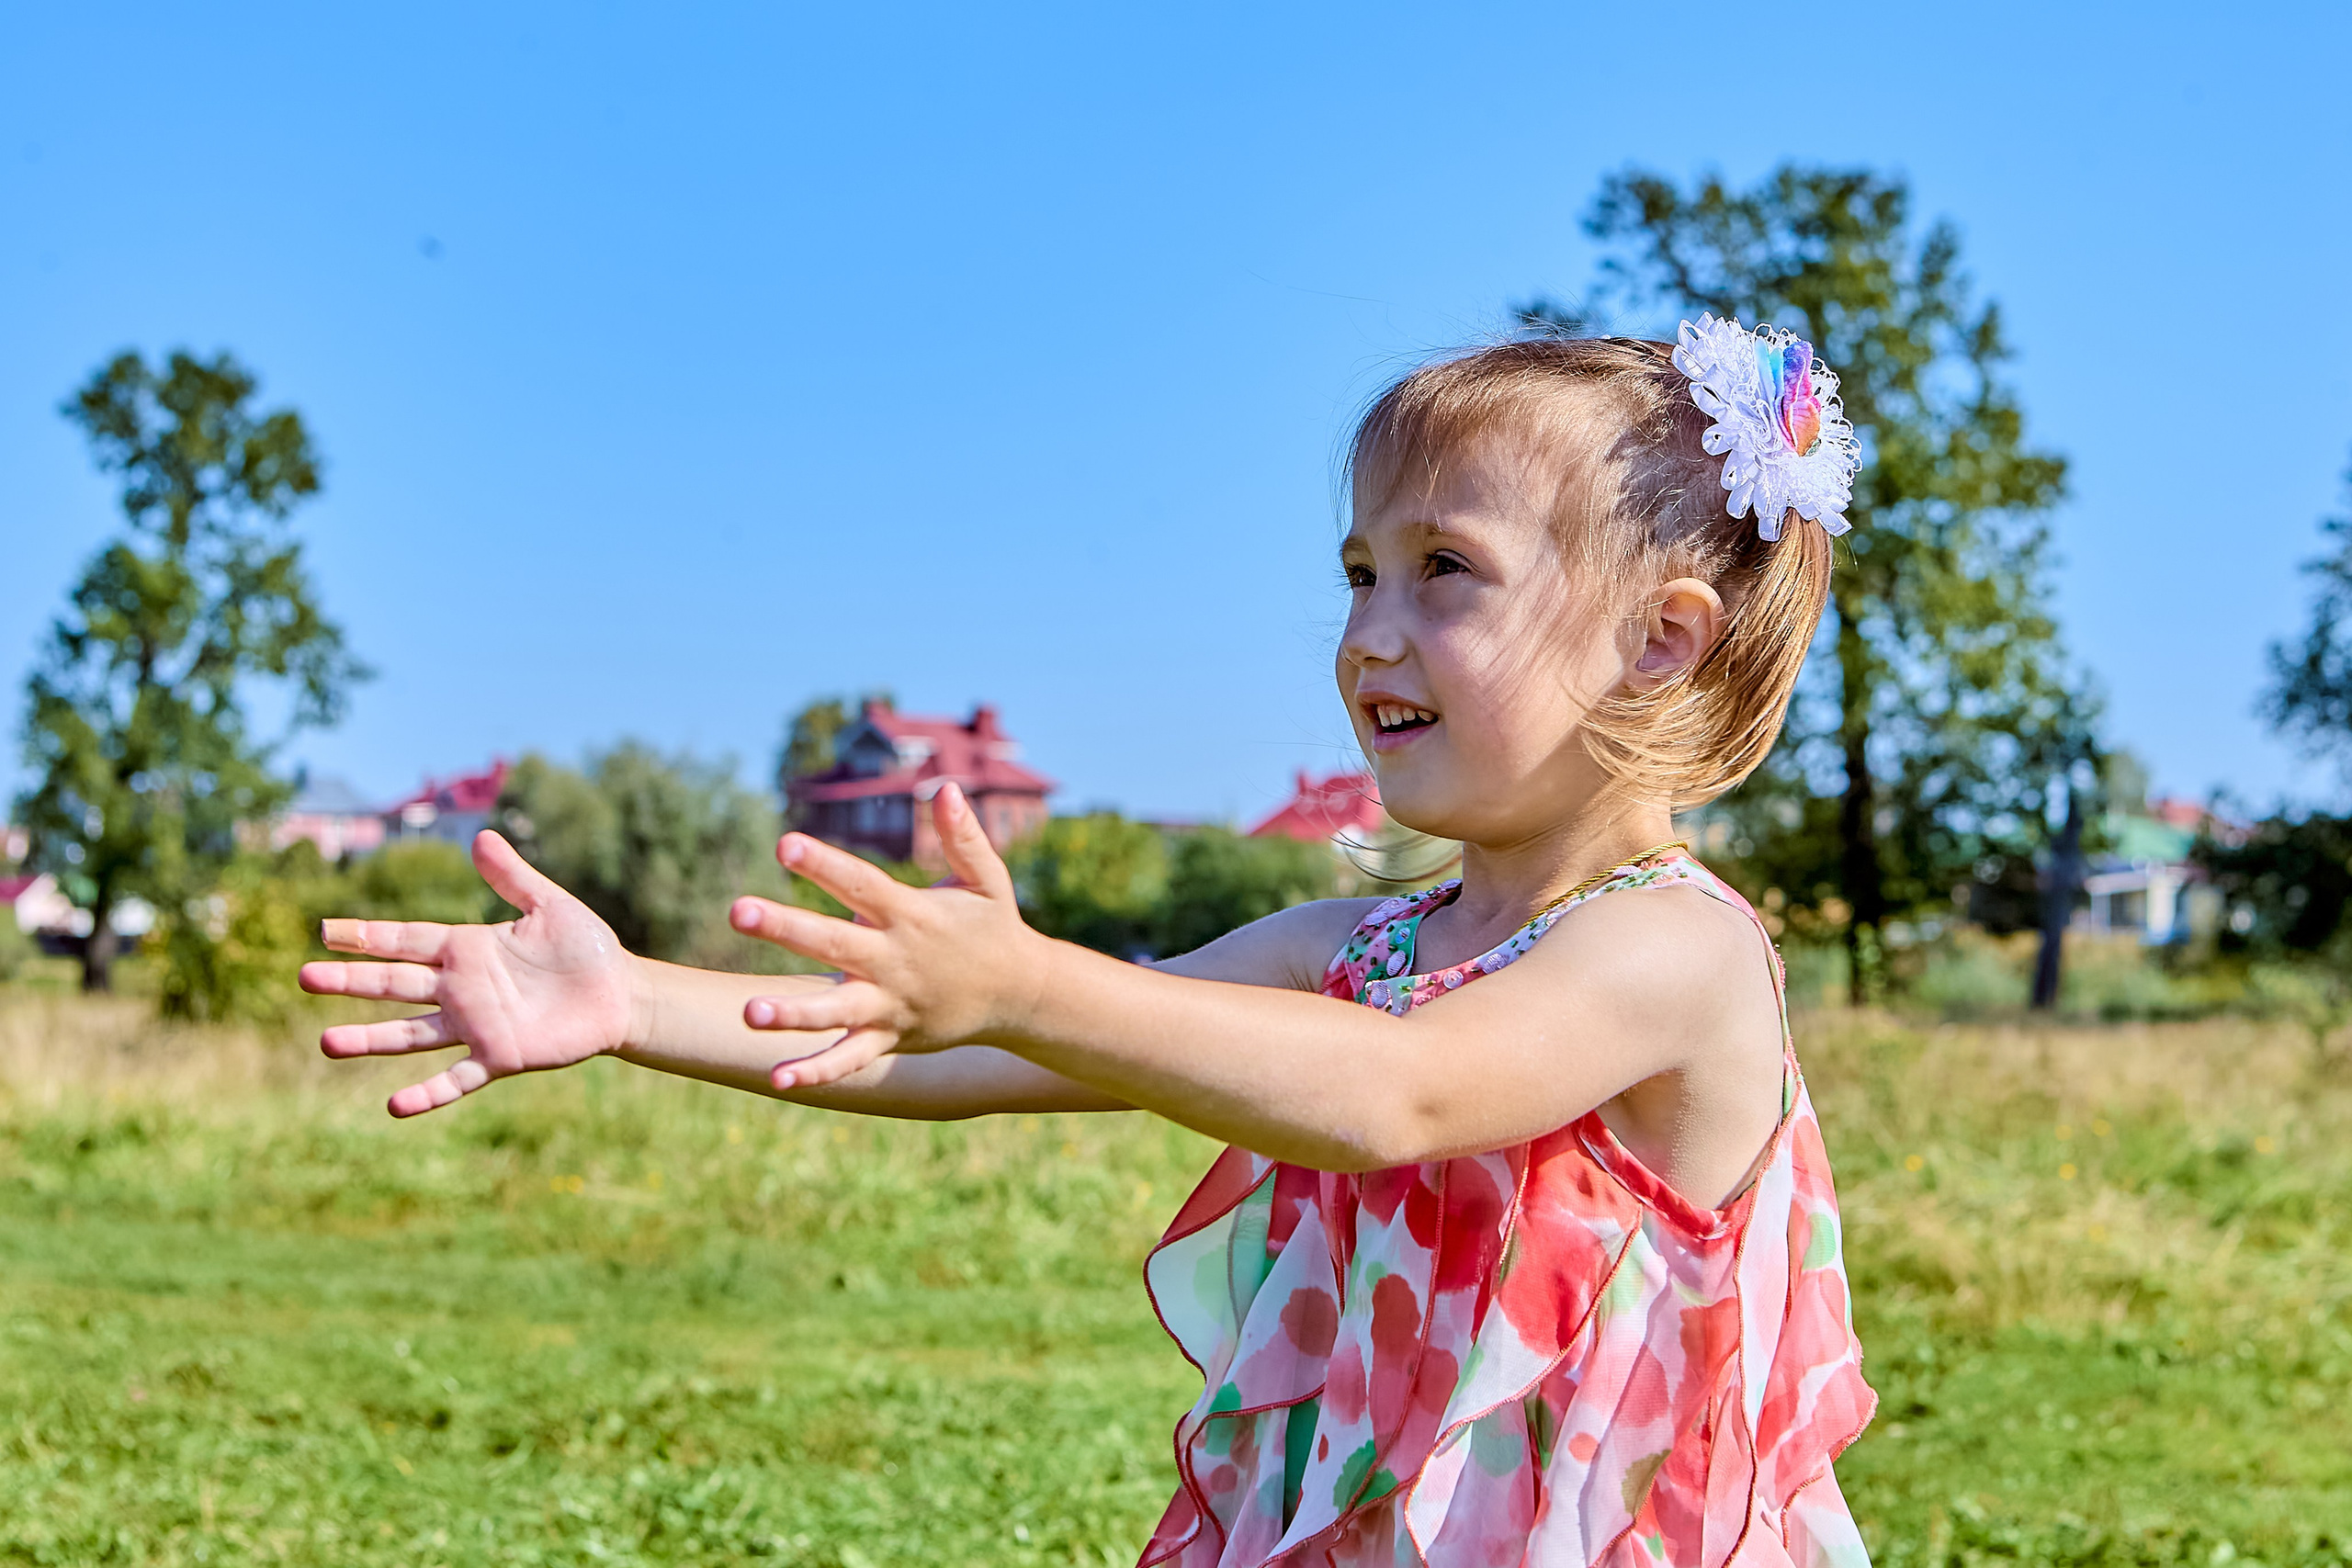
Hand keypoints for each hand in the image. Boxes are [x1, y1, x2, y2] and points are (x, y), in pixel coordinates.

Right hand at [299, 831, 639, 1116]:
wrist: (621, 993)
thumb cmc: (586, 947)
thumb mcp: (549, 905)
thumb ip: (512, 877)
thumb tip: (481, 836)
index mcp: (467, 948)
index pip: (405, 940)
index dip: (366, 936)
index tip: (324, 931)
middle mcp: (461, 988)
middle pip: (395, 983)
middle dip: (351, 981)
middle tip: (304, 977)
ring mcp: (476, 1025)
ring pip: (411, 1033)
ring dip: (371, 1038)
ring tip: (326, 1043)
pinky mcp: (499, 1056)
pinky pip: (456, 1078)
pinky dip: (427, 1093)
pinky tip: (394, 1105)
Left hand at [730, 783, 1040, 1089]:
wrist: (1021, 994)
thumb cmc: (995, 928)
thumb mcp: (987, 880)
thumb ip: (962, 837)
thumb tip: (943, 789)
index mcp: (910, 915)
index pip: (860, 885)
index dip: (824, 864)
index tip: (784, 844)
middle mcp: (894, 959)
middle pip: (832, 942)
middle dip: (785, 927)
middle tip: (737, 910)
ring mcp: (890, 1003)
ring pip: (835, 1011)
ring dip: (793, 1013)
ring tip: (748, 1011)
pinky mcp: (891, 1037)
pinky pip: (851, 1058)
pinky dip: (818, 1071)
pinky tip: (778, 1079)